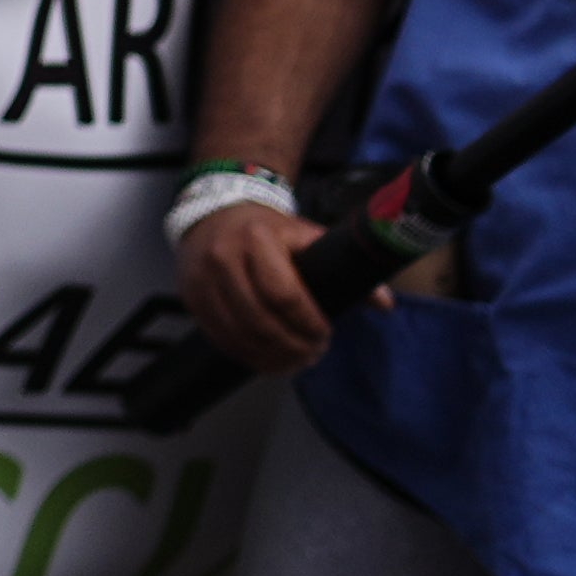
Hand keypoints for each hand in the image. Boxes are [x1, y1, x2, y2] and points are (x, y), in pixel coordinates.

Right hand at [168, 199, 341, 376]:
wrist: (214, 213)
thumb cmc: (268, 230)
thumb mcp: (306, 236)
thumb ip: (344, 266)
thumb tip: (386, 303)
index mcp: (257, 238)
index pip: (284, 293)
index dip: (308, 323)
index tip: (325, 335)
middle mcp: (223, 256)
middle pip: (261, 320)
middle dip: (293, 346)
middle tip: (314, 354)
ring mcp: (201, 278)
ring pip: (239, 334)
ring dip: (271, 357)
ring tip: (295, 361)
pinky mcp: (190, 297)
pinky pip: (219, 337)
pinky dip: (246, 355)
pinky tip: (268, 359)